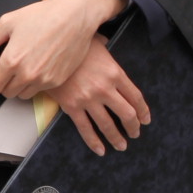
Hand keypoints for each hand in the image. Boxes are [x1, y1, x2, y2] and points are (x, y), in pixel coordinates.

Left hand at [0, 0, 126, 102]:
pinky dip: (38, 83)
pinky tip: (41, 66)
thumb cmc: (40, 15)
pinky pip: (40, 91)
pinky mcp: (58, 81)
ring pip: (23, 95)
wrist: (74, 16)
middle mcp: (27, 74)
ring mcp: (44, 80)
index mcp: (11, 61)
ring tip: (27, 66)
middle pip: (7, 93)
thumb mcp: (7, 23)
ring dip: (21, 85)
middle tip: (14, 67)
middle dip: (6, 83)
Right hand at [51, 38, 151, 155]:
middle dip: (133, 127)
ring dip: (117, 138)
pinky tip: (100, 150)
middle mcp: (105, 88)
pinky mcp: (72, 107)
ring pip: (108, 125)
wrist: (47, 51)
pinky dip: (94, 142)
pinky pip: (85, 129)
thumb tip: (107, 42)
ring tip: (121, 145)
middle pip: (127, 114)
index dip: (143, 111)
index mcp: (115, 73)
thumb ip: (105, 46)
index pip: (136, 97)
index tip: (145, 120)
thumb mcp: (94, 42)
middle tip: (135, 133)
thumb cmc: (72, 45)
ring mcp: (89, 99)